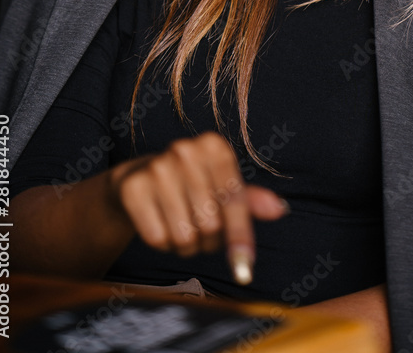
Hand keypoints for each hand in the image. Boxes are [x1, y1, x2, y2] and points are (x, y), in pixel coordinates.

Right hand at [106, 131, 288, 284]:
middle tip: (200, 227)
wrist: (139, 179)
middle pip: (211, 225)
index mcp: (214, 146)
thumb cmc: (191, 185)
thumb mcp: (222, 186)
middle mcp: (185, 150)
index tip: (244, 266)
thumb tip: (278, 209)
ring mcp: (157, 167)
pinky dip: (162, 243)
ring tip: (180, 223)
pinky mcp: (134, 188)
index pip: (235, 201)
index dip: (240, 236)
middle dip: (208, 239)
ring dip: (186, 245)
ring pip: (185, 236)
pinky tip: (160, 222)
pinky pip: (158, 239)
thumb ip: (250, 200)